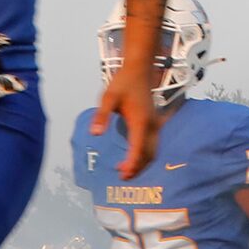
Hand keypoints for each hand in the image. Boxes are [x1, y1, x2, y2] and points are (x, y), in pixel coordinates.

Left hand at [97, 64, 163, 178]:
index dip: (131, 163)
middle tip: (122, 178)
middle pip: (149, 154)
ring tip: (125, 171)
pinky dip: (144, 155)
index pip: (138, 148)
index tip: (122, 174)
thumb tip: (95, 134)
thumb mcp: (108, 98)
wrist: (140, 70)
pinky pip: (152, 144)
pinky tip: (131, 157)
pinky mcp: (153, 123)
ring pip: (153, 150)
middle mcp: (151, 125)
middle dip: (138, 168)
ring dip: (142, 163)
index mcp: (141, 121)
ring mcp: (154, 124)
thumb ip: (101, 116)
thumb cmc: (123, 83)